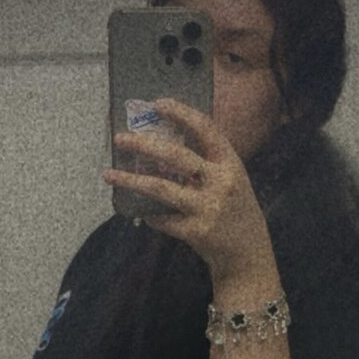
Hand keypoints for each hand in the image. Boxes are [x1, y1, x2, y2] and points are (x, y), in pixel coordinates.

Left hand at [103, 98, 273, 279]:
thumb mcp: (232, 181)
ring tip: (109, 174)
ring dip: (131, 180)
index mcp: (230, 164)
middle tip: (121, 139)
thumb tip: (164, 146)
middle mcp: (221, 183)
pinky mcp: (196, 232)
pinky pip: (163, 218)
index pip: (206, 129)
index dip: (182, 113)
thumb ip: (207, 164)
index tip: (158, 103)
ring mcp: (208, 208)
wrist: (249, 255)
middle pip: (176, 155)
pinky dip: (149, 213)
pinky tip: (140, 210)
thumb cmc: (237, 213)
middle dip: (144, 144)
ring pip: (161, 188)